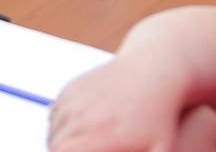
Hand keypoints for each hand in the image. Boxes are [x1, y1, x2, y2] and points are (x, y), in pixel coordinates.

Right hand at [49, 61, 189, 151]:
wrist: (152, 72)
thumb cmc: (159, 117)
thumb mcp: (161, 149)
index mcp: (100, 134)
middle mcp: (81, 115)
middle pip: (55, 144)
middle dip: (61, 151)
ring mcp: (74, 99)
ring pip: (53, 128)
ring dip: (60, 140)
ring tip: (76, 146)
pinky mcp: (72, 87)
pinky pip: (55, 112)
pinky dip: (60, 124)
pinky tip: (76, 131)